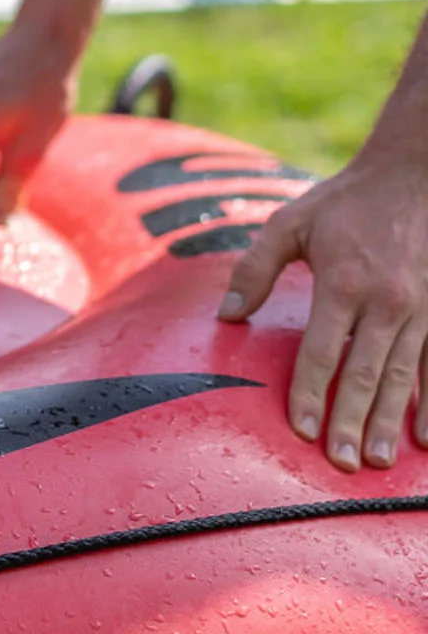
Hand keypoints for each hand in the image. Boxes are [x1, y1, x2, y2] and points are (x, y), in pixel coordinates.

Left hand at [217, 159, 427, 471]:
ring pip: (403, 376)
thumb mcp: (291, 223)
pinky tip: (424, 437)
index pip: (322, 353)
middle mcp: (386, 301)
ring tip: (376, 461)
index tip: (302, 431)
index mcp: (343, 284)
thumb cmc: (348, 200)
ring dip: (389, 422)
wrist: (418, 169)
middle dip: (351, 422)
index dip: (310, 394)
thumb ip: (254, 269)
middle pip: (364, 374)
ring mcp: (421, 307)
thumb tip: (225, 315)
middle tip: (340, 464)